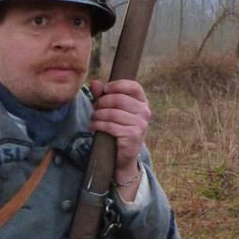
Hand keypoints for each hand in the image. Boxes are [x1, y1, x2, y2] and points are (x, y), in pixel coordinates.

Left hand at [90, 78, 150, 199]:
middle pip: (119, 99)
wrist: (124, 156)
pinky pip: (111, 126)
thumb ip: (104, 95)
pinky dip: (98, 125)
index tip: (104, 90)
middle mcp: (145, 112)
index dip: (117, 85)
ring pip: (113, 113)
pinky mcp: (133, 135)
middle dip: (102, 102)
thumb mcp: (113, 110)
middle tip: (94, 107)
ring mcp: (140, 124)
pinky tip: (93, 126)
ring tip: (93, 118)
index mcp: (143, 102)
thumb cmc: (119, 129)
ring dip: (98, 114)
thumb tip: (94, 83)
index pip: (134, 86)